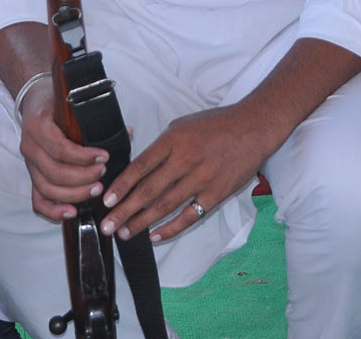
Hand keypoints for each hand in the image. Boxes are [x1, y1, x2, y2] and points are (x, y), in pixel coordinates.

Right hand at [16, 78, 110, 221]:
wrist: (34, 101)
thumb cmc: (56, 102)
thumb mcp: (73, 103)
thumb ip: (97, 119)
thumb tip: (128, 132)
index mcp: (39, 126)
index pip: (60, 149)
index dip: (83, 157)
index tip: (104, 157)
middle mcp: (30, 147)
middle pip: (54, 172)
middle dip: (83, 177)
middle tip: (103, 174)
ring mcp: (29, 164)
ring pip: (47, 189)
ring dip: (74, 194)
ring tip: (97, 189)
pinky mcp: (32, 176)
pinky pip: (38, 200)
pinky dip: (53, 211)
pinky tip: (72, 212)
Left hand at [99, 104, 280, 241]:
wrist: (254, 128)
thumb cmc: (217, 124)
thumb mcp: (183, 124)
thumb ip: (162, 145)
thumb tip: (141, 167)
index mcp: (173, 140)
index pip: (140, 167)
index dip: (121, 186)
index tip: (106, 200)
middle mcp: (185, 160)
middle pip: (148, 190)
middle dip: (124, 211)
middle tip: (107, 225)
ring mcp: (201, 178)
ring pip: (165, 206)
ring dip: (142, 222)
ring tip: (125, 232)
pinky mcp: (216, 193)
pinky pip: (190, 215)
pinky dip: (171, 228)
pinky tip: (155, 236)